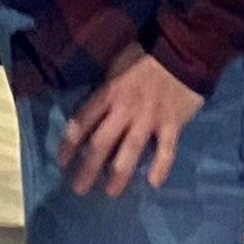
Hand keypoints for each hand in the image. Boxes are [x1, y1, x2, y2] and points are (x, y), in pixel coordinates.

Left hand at [54, 44, 204, 196]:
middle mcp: (125, 109)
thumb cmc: (145, 57)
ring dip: (118, 174)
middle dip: (88, 168)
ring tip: (110, 192)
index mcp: (109, 93)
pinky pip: (166, 150)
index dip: (69, 142)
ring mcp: (149, 118)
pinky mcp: (172, 124)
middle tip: (78, 189)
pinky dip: (160, 166)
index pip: (82, 121)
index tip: (61, 161)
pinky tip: (153, 183)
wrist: (182, 52)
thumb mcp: (116, 65)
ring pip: (129, 151)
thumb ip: (105, 88)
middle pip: (101, 143)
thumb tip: (92, 109)